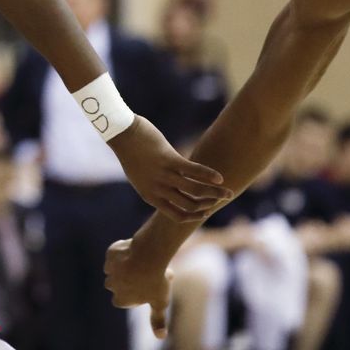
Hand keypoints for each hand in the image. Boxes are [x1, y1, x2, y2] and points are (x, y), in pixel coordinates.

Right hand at [104, 239, 172, 338]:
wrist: (149, 254)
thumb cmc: (156, 281)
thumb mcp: (160, 303)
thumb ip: (158, 320)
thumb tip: (161, 336)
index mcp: (121, 299)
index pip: (123, 300)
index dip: (133, 296)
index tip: (145, 291)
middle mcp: (111, 285)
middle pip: (116, 284)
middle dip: (125, 281)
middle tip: (143, 276)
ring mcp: (109, 268)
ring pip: (114, 269)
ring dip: (123, 267)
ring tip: (140, 263)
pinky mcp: (110, 253)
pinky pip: (115, 255)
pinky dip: (122, 254)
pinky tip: (134, 252)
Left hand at [109, 115, 231, 221]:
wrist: (121, 133)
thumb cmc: (132, 152)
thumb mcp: (141, 175)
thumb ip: (155, 185)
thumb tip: (170, 188)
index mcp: (150, 196)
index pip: (176, 215)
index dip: (194, 216)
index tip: (206, 212)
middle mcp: (157, 189)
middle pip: (190, 205)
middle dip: (209, 204)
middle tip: (223, 199)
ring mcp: (163, 175)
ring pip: (194, 191)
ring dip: (214, 193)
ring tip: (228, 192)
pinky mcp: (168, 159)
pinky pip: (193, 171)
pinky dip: (208, 175)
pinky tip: (220, 177)